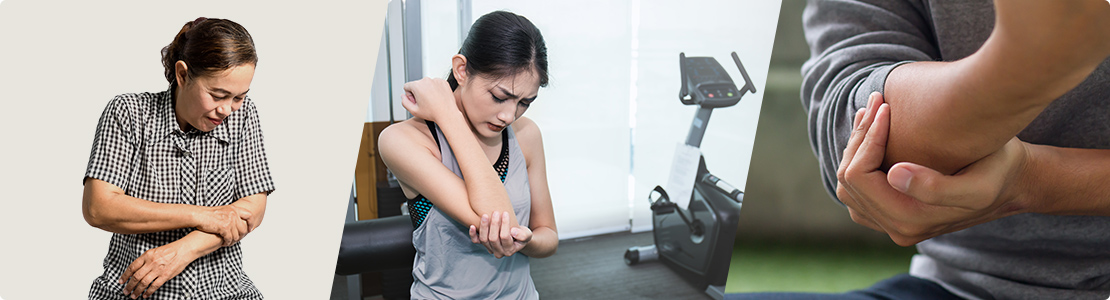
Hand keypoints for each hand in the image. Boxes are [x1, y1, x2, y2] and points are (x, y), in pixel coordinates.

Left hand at [119, 241, 196, 298]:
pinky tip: (145, 295)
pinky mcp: (165, 276)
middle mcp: (151, 262)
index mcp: (147, 255)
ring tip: (133, 296)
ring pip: (143, 282)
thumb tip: (137, 270)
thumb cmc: (170, 250)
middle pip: (136, 276)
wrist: (183, 250)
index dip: (125, 275)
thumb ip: (145, 260)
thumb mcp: (154, 251)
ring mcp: (158, 270)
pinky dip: (148, 292)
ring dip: (137, 290)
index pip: (132, 267)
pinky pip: (154, 286)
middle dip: (129, 286)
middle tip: (125, 291)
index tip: (121, 281)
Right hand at [194, 205, 251, 246]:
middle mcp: (233, 214)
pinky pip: (229, 238)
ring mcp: (229, 221)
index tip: (250, 229)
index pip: (249, 215)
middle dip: (241, 236)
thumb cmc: (209, 214)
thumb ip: (232, 214)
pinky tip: (225, 244)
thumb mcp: (224, 210)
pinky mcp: (224, 227)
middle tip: (237, 240)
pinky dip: (228, 242)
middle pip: (243, 229)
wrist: (199, 215)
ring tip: (230, 243)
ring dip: (233, 241)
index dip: (251, 223)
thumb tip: (238, 221)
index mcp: (234, 209)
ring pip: (237, 235)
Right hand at [401, 77, 459, 121]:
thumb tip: (403, 96)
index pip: (407, 86)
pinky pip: (435, 84)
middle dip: (418, 93)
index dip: (409, 95)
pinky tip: (437, 98)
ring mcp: (435, 80)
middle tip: (424, 103)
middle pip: (416, 85)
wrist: (448, 113)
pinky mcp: (443, 81)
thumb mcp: (413, 111)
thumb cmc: (432, 113)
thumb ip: (404, 102)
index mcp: (417, 85)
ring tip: (431, 101)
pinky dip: (435, 90)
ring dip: (426, 91)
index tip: (415, 101)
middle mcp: (426, 80)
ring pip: (426, 84)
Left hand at [469, 211, 532, 257]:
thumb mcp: (527, 234)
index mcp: (509, 250)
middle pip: (493, 239)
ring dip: (484, 227)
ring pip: (484, 239)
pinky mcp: (483, 244)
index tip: (505, 213)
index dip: (505, 225)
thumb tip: (513, 232)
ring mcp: (490, 249)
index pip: (505, 237)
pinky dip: (472, 234)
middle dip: (494, 224)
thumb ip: (523, 235)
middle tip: (495, 212)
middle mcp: (498, 252)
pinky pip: (475, 241)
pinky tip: (472, 226)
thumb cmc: (521, 234)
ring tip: (485, 215)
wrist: (515, 238)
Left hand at [836, 92, 1029, 245]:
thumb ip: (935, 188)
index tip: (886, 108)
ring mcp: (890, 222)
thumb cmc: (997, 173)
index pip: (859, 177)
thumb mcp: (978, 184)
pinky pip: (858, 186)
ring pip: (848, 183)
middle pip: (848, 180)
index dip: (866, 139)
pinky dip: (861, 156)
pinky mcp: (891, 212)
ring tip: (874, 111)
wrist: (1013, 182)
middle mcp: (895, 228)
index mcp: (909, 221)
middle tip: (877, 101)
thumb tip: (892, 174)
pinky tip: (875, 129)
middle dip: (859, 137)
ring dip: (857, 145)